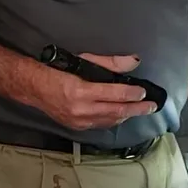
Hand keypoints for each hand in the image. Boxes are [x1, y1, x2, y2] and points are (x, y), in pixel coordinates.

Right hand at [32, 53, 157, 130]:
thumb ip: (110, 63)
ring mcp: (78, 121)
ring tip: (141, 109)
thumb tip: (133, 61)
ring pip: (111, 120)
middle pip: (117, 111)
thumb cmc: (59, 71)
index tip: (144, 92)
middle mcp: (80, 109)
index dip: (132, 94)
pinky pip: (102, 124)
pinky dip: (115, 118)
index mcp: (80, 91)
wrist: (34, 88)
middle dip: (138, 109)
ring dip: (128, 114)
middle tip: (152, 106)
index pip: (115, 94)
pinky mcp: (77, 127)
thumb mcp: (84, 61)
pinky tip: (123, 114)